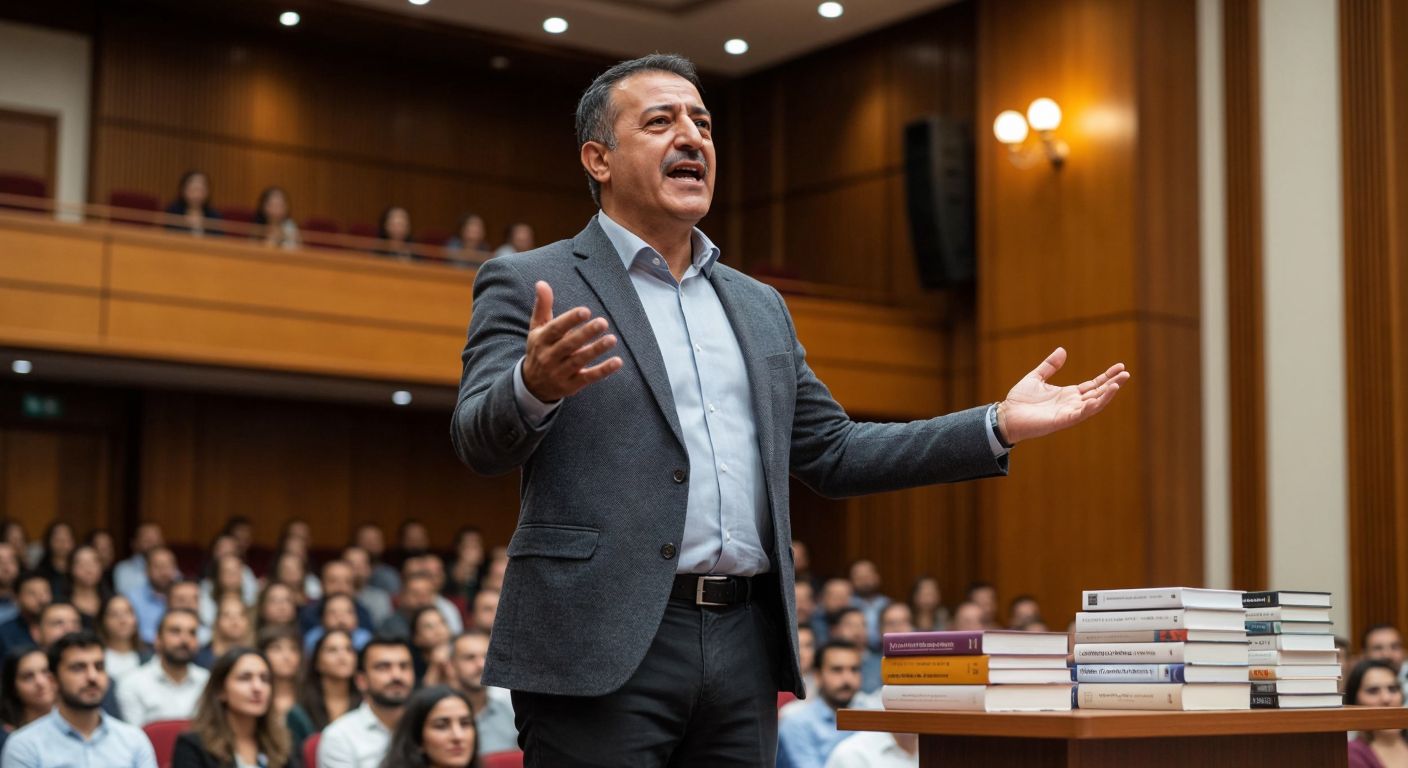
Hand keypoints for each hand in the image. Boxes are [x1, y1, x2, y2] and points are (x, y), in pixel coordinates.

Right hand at [522, 281, 622, 401]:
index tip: (586, 311)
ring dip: (596, 350)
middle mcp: (549, 356)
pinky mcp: (572, 385)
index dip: (570, 320)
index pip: (555, 329)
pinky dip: (603, 371)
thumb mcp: (537, 329)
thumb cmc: (539, 349)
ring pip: (579, 361)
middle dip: (585, 333)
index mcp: (541, 340)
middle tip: (603, 322)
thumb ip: (542, 306)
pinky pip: (588, 377)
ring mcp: (560, 372)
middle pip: (568, 344)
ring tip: (612, 339)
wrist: (533, 385)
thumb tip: (542, 283)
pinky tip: (617, 361)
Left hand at [997, 347, 1128, 443]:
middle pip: (1098, 393)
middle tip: (1126, 373)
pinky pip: (1081, 414)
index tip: (1120, 367)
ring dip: (1107, 395)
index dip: (1107, 376)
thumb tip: (1063, 350)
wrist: (1006, 415)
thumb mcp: (1036, 377)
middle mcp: (1072, 404)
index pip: (1093, 385)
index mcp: (1068, 394)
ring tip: (1118, 384)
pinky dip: (1092, 406)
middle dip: (1112, 384)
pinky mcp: (1062, 420)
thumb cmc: (1020, 400)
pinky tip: (1100, 398)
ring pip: (1094, 404)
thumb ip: (1050, 366)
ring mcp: (1068, 412)